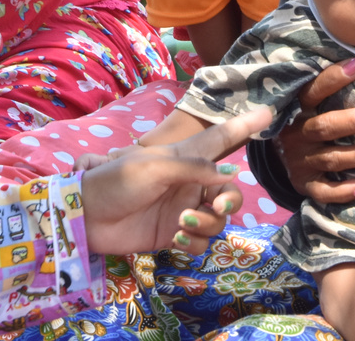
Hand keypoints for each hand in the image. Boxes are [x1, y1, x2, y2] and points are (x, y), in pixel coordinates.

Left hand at [82, 109, 271, 254]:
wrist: (86, 216)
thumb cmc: (116, 181)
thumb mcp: (154, 166)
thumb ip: (194, 168)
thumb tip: (229, 174)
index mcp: (184, 158)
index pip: (220, 139)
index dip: (243, 125)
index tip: (269, 111)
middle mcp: (189, 183)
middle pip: (228, 192)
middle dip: (229, 201)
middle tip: (215, 206)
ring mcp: (182, 210)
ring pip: (217, 221)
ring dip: (206, 225)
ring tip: (182, 225)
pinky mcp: (173, 236)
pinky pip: (202, 242)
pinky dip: (195, 243)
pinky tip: (177, 241)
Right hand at [275, 59, 354, 203]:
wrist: (279, 155)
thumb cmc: (306, 120)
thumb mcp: (307, 104)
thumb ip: (327, 91)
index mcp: (297, 109)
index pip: (312, 91)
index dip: (332, 79)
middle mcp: (296, 134)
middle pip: (325, 127)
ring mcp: (300, 161)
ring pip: (331, 158)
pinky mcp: (304, 184)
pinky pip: (323, 191)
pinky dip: (342, 192)